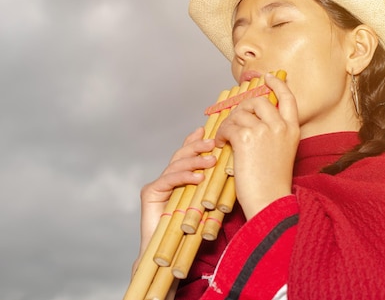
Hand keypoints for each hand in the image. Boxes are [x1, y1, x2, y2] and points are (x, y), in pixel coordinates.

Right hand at [134, 127, 215, 270]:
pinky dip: (184, 177)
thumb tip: (234, 169)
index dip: (197, 140)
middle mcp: (168, 178)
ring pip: (176, 164)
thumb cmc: (193, 232)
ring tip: (211, 160)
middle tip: (214, 142)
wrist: (170, 255)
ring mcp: (158, 184)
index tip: (209, 129)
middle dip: (198, 146)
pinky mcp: (150, 193)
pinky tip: (198, 177)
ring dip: (195, 161)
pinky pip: (168, 179)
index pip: (189, 154)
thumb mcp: (210, 203)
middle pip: (182, 155)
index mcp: (181, 179)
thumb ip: (216, 186)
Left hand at [215, 73, 299, 219]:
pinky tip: (221, 144)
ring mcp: (264, 130)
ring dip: (229, 124)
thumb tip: (253, 118)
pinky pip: (229, 126)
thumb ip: (274, 133)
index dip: (277, 84)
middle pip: (258, 101)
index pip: (287, 97)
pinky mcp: (246, 138)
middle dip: (243, 108)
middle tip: (235, 121)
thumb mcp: (283, 152)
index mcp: (292, 129)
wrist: (269, 200)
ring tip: (225, 138)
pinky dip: (221, 134)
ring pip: (240, 113)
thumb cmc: (273, 182)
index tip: (268, 77)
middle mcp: (280, 126)